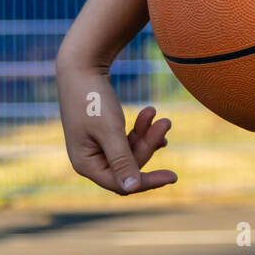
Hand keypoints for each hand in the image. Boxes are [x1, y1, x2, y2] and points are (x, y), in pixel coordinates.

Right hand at [56, 57, 176, 194]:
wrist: (81, 65)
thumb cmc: (93, 98)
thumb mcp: (110, 130)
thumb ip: (122, 160)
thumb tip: (132, 189)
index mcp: (85, 164)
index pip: (121, 184)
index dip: (147, 181)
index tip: (173, 176)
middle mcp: (89, 160)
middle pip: (129, 166)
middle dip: (148, 145)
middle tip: (166, 121)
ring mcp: (95, 147)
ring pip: (131, 151)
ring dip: (147, 134)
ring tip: (161, 116)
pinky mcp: (103, 134)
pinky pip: (127, 141)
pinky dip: (140, 130)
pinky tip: (153, 119)